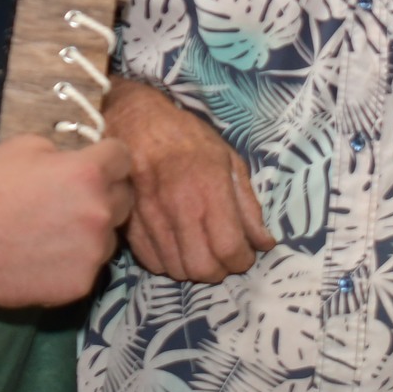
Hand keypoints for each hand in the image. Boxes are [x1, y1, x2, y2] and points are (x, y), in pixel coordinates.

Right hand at [0, 134, 134, 308]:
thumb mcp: (25, 146)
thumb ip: (65, 153)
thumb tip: (78, 162)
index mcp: (89, 173)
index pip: (124, 157)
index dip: (108, 158)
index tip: (96, 163)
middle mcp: (100, 213)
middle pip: (124, 198)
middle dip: (105, 194)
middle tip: (73, 198)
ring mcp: (93, 254)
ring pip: (109, 237)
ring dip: (92, 231)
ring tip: (54, 231)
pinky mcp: (80, 285)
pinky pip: (89, 266)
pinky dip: (74, 261)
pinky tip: (44, 256)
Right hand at [105, 79, 274, 281]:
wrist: (136, 121)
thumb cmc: (187, 137)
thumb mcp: (229, 159)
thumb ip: (248, 205)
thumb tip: (264, 243)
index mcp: (209, 187)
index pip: (229, 248)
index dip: (242, 260)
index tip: (245, 254)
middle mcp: (179, 206)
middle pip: (203, 268)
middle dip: (219, 269)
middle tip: (222, 255)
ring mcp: (150, 217)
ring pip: (177, 270)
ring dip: (193, 268)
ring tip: (199, 249)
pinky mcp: (128, 222)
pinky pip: (152, 262)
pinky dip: (168, 262)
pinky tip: (175, 244)